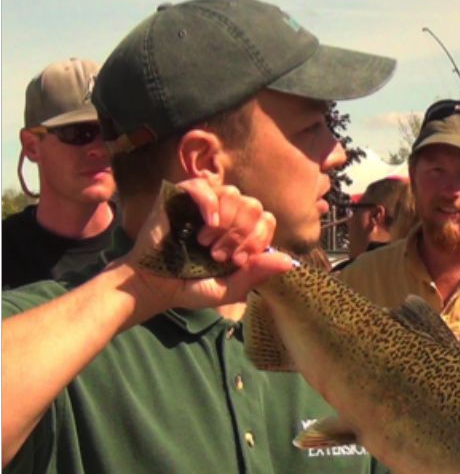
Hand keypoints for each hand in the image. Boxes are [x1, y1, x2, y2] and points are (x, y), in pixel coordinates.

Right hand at [125, 178, 293, 312]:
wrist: (153, 285)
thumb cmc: (191, 286)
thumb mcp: (230, 288)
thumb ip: (257, 274)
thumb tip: (291, 262)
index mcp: (241, 232)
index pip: (267, 220)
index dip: (258, 239)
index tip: (237, 261)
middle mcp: (226, 213)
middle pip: (254, 206)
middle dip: (241, 234)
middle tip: (219, 255)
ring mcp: (205, 203)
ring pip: (234, 194)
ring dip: (225, 223)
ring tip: (206, 244)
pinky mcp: (181, 196)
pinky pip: (204, 185)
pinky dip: (210, 204)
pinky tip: (207, 224)